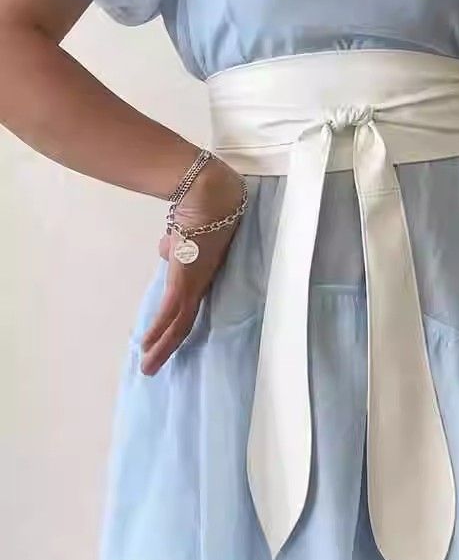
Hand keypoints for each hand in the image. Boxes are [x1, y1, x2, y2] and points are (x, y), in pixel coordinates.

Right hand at [139, 155, 245, 374]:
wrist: (209, 191)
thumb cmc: (202, 207)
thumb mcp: (184, 232)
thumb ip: (175, 244)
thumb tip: (166, 249)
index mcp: (202, 274)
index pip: (188, 307)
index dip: (176, 326)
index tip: (165, 343)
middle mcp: (203, 283)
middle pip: (185, 323)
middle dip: (169, 347)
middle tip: (153, 368)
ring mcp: (196, 282)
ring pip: (180, 323)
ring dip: (163, 347)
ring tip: (148, 367)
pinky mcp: (187, 278)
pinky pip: (173, 311)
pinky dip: (161, 330)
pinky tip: (149, 346)